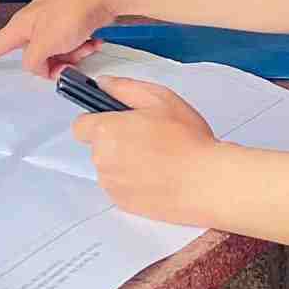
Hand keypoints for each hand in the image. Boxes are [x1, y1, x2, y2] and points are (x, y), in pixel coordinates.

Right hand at [0, 0, 117, 76]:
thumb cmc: (73, 12)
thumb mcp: (46, 43)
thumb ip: (33, 61)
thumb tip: (38, 67)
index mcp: (20, 27)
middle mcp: (33, 26)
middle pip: (34, 59)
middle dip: (54, 64)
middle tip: (70, 56)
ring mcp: (51, 25)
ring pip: (55, 56)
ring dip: (72, 56)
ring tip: (85, 44)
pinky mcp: (69, 25)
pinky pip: (71, 47)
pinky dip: (83, 47)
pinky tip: (93, 40)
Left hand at [72, 79, 219, 224]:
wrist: (207, 183)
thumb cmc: (187, 140)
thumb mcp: (159, 98)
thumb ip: (124, 88)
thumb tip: (103, 83)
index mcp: (106, 131)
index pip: (80, 125)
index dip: (97, 119)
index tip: (116, 119)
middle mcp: (102, 160)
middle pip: (98, 146)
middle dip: (116, 140)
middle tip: (148, 136)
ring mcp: (112, 185)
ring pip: (109, 168)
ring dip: (124, 162)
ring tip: (157, 158)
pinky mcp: (124, 204)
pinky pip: (120, 187)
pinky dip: (133, 182)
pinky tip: (158, 176)